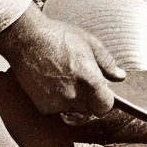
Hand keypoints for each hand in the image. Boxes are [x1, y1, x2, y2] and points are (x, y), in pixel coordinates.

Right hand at [0, 7, 123, 117]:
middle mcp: (73, 95)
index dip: (105, 100)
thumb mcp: (90, 43)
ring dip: (73, 99)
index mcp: (89, 80)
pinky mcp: (42, 106)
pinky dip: (57, 99)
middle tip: (80, 79)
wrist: (26, 39)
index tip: (102, 91)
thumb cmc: (59, 37)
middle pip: (90, 109)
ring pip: (73, 109)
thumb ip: (107, 63)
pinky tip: (52, 81)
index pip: (105, 106)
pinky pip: (57, 109)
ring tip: (64, 76)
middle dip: (89, 98)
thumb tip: (120, 76)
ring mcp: (56, 102)